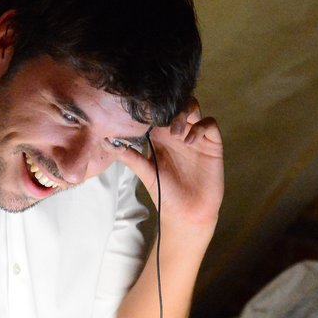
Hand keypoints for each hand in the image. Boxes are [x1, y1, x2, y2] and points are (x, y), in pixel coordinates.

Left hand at [116, 98, 222, 235]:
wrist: (187, 214)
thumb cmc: (165, 194)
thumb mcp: (145, 172)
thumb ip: (129, 156)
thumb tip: (106, 141)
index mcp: (160, 136)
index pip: (158, 111)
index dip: (153, 107)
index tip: (145, 112)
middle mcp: (178, 133)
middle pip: (177, 103)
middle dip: (171, 107)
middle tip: (164, 123)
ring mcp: (196, 137)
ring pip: (194, 107)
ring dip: (185, 113)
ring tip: (176, 133)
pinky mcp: (212, 144)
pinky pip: (210, 124)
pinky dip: (200, 127)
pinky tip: (189, 141)